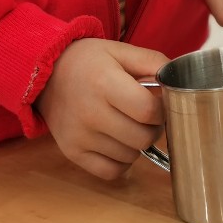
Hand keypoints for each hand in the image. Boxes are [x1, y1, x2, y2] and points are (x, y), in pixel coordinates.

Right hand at [35, 38, 167, 180]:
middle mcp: (90, 113)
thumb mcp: (121, 50)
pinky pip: (110, 172)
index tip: (159, 104)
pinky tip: (120, 143)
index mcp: (104, 83)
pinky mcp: (72, 153)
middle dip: (154, 128)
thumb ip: (153, 61)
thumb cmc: (89, 61)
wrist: (47, 74)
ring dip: (138, 144)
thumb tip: (175, 81)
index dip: (162, 110)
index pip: (147, 110)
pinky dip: (122, 162)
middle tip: (148, 118)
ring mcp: (80, 136)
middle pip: (141, 138)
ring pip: (130, 156)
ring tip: (131, 125)